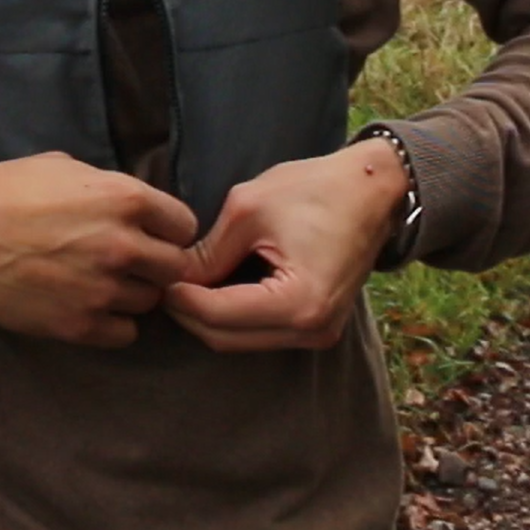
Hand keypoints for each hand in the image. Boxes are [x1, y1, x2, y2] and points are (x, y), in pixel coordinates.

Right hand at [0, 151, 198, 347]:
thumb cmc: (5, 190)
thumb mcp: (65, 167)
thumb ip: (110, 187)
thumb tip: (138, 207)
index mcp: (123, 198)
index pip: (184, 224)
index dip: (168, 228)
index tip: (152, 232)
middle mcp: (122, 245)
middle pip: (175, 268)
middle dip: (157, 262)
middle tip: (132, 260)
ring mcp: (102, 290)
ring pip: (151, 302)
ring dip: (133, 293)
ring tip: (102, 280)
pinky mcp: (80, 326)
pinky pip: (126, 333)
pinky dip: (113, 321)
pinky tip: (90, 304)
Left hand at [163, 141, 406, 351]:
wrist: (372, 189)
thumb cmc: (314, 189)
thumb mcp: (249, 209)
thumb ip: (209, 251)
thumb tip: (173, 275)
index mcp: (299, 303)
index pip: (217, 316)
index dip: (179, 297)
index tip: (156, 273)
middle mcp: (311, 330)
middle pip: (225, 338)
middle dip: (189, 312)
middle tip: (161, 278)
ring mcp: (318, 333)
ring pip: (240, 340)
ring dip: (207, 317)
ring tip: (182, 281)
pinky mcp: (317, 326)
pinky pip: (261, 331)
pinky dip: (231, 315)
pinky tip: (212, 286)